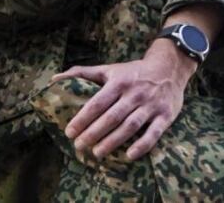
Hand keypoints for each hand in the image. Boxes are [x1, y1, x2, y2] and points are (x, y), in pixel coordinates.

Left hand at [51, 39, 196, 160]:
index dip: (83, 118)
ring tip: (97, 153)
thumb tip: (54, 78)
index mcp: (118, 82)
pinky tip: (129, 155)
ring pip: (130, 126)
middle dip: (94, 132)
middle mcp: (134, 94)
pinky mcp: (166, 116)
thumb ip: (81, 73)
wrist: (169, 67)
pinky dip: (143, 145)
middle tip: (79, 145)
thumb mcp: (108, 69)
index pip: (97, 103)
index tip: (69, 131)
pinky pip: (154, 133)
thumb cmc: (132, 72)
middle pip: (111, 117)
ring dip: (113, 141)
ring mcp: (151, 105)